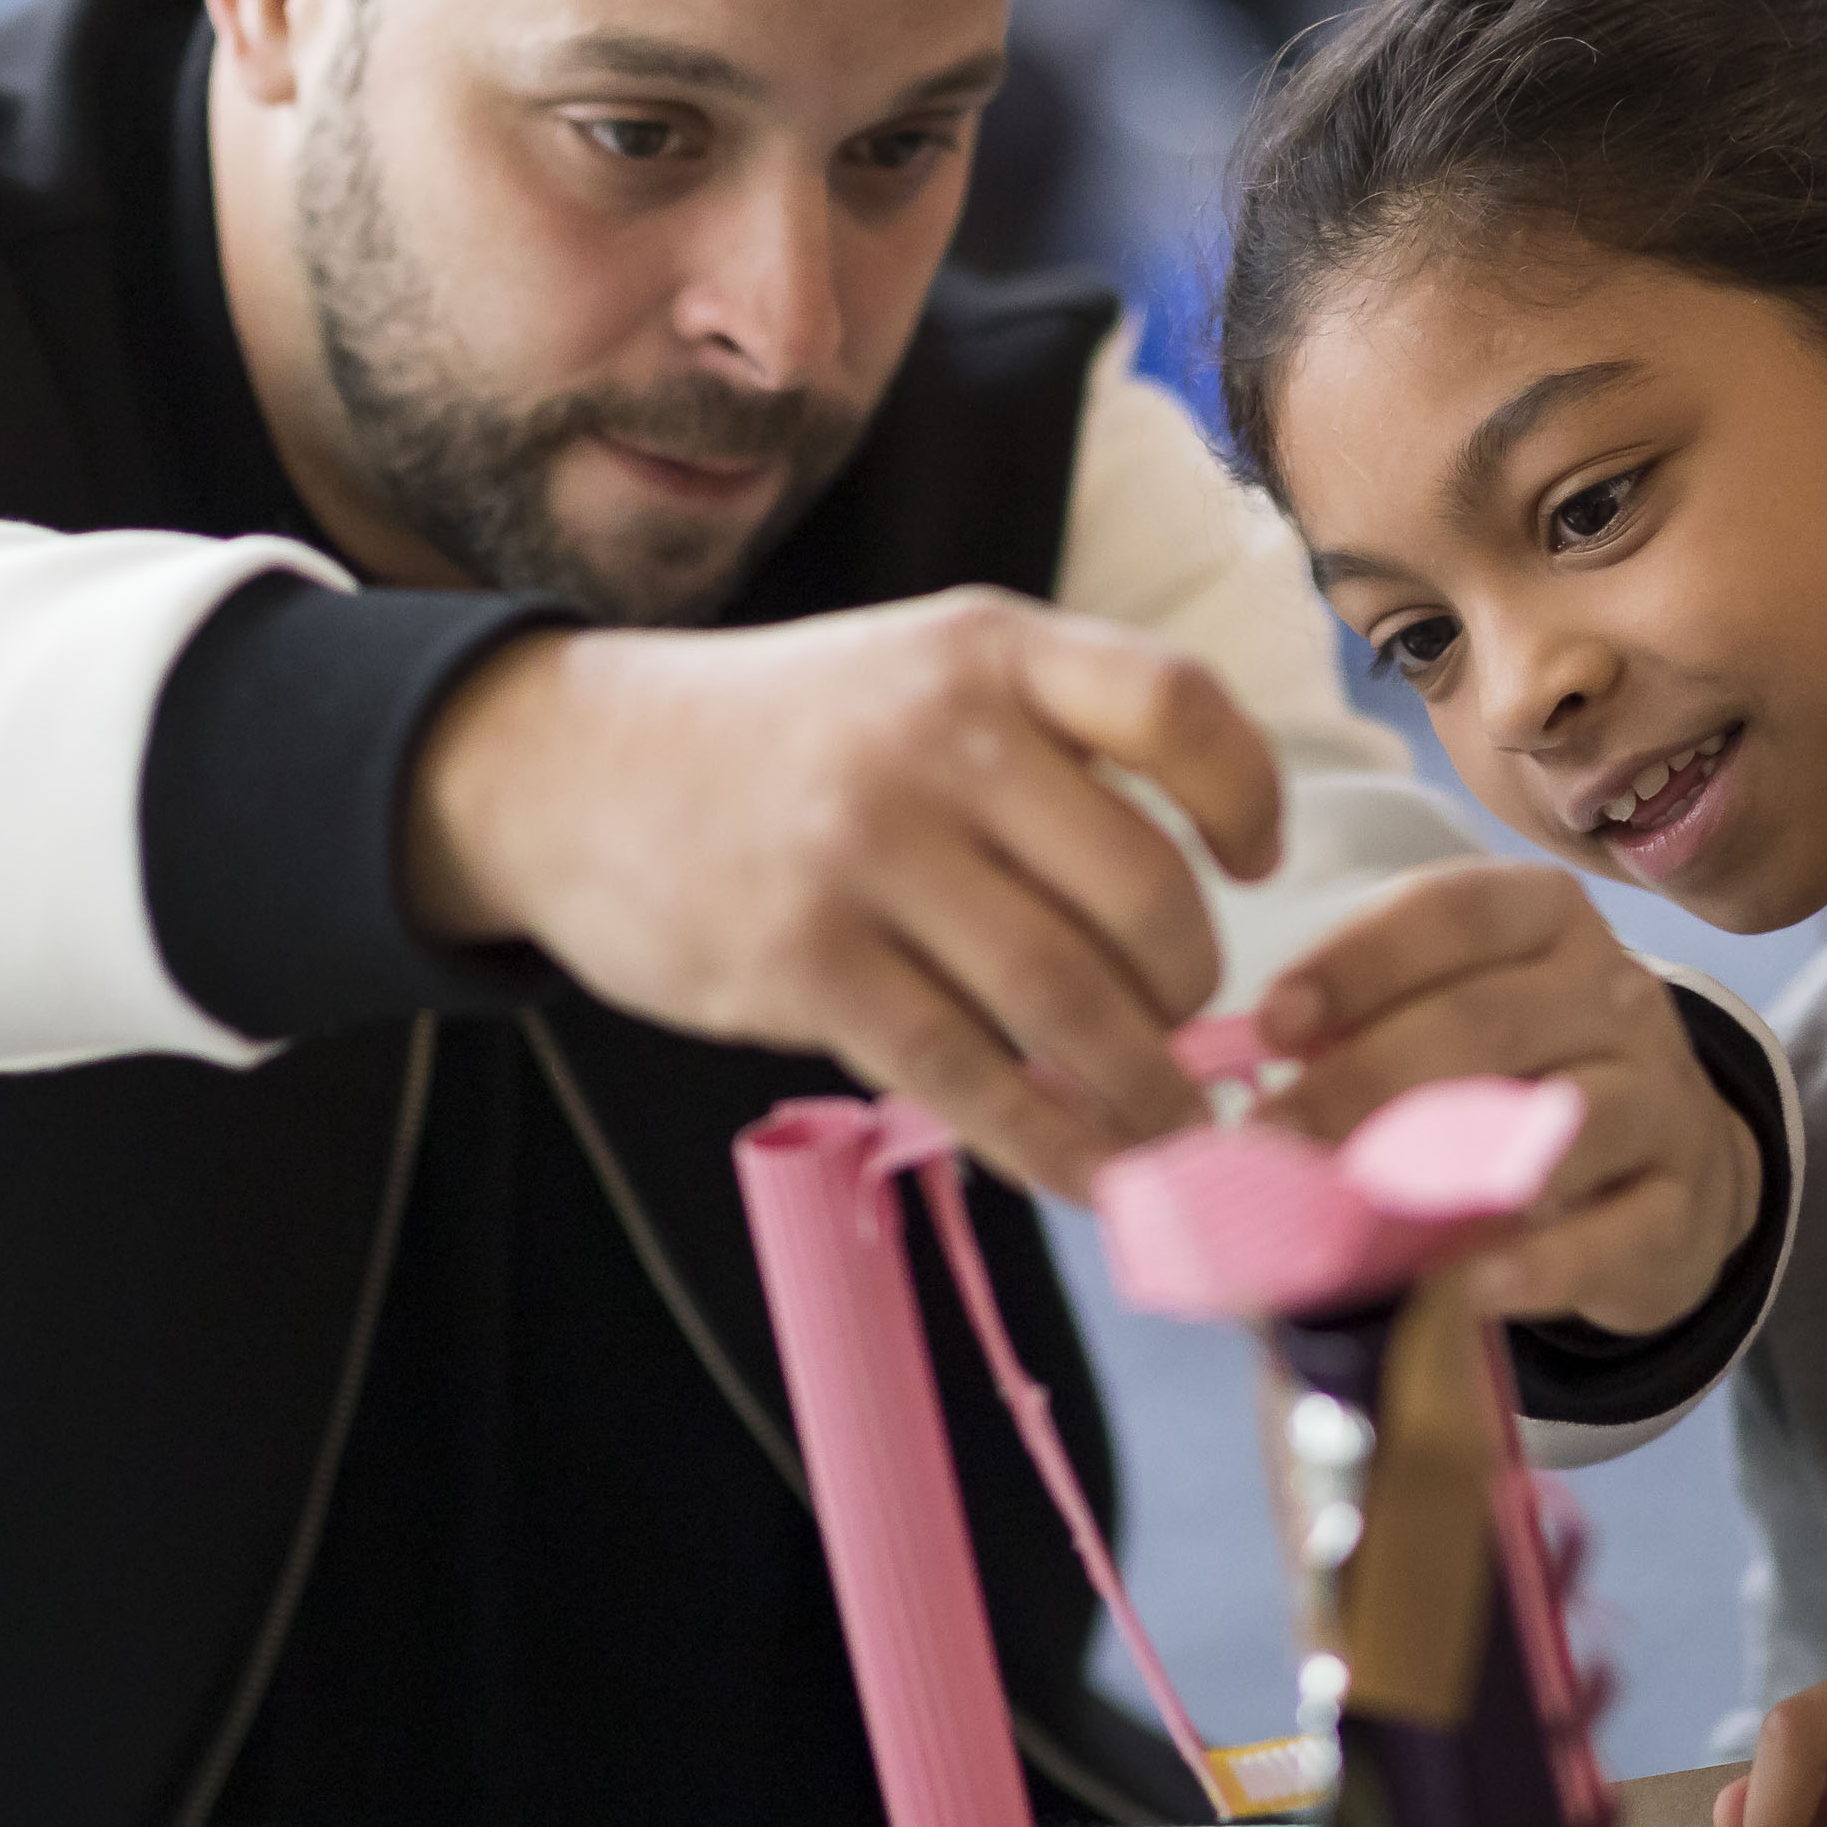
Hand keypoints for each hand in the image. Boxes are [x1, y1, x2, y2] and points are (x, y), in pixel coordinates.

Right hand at [400, 591, 1284, 1197]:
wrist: (571, 771)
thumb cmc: (782, 739)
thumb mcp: (915, 670)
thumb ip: (1046, 745)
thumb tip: (1197, 895)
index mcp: (984, 649)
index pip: (1175, 704)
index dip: (1245, 793)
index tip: (1256, 860)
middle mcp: (935, 738)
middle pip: (1143, 888)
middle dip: (1192, 986)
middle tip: (1190, 1026)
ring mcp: (866, 852)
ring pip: (1068, 999)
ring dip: (1147, 1091)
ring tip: (1178, 1135)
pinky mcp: (806, 963)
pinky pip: (970, 1078)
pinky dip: (1053, 1146)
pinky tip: (1094, 1177)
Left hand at [1254, 864, 1756, 1334]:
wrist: (1670, 1166)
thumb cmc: (1517, 1079)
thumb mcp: (1447, 1022)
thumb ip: (1355, 1029)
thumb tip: (1216, 1071)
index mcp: (1543, 920)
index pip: (1452, 914)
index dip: (1358, 964)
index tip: (1272, 1023)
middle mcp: (1615, 993)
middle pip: (1489, 1022)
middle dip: (1365, 1082)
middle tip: (1273, 1141)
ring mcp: (1661, 1098)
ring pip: (1562, 1120)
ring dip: (1445, 1170)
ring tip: (1351, 1214)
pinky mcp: (1684, 1205)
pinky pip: (1614, 1233)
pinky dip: (1541, 1264)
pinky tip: (1471, 1285)